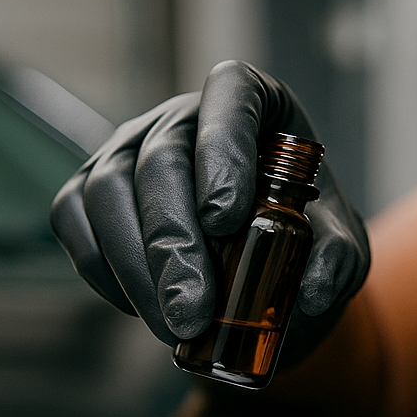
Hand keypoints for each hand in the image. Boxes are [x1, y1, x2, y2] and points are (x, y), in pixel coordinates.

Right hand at [50, 61, 368, 362]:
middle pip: (161, 157)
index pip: (231, 90)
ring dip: (138, 267)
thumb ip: (337, 258)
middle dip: (174, 240)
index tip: (227, 220)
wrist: (271, 271)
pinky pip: (75, 220)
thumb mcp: (341, 249)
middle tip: (194, 309)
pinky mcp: (92, 189)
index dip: (223, 149)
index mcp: (256, 104)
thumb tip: (312, 290)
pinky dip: (106, 272)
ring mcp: (131, 148)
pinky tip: (146, 309)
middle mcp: (185, 116)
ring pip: (108, 189)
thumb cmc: (307, 239)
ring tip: (177, 325)